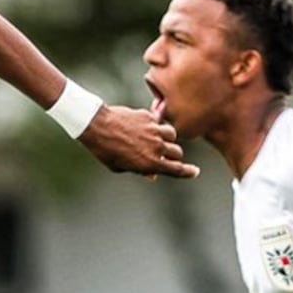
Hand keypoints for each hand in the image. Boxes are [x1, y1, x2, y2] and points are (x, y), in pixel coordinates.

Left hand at [79, 103, 197, 178]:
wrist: (97, 126)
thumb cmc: (105, 150)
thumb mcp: (120, 167)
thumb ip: (139, 170)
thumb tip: (151, 175)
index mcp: (150, 163)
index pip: (176, 170)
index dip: (188, 172)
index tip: (195, 171)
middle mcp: (156, 147)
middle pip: (177, 152)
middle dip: (175, 156)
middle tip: (168, 157)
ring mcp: (154, 131)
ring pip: (172, 134)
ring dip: (168, 139)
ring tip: (158, 139)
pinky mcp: (149, 117)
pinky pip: (158, 122)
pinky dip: (155, 126)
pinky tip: (144, 127)